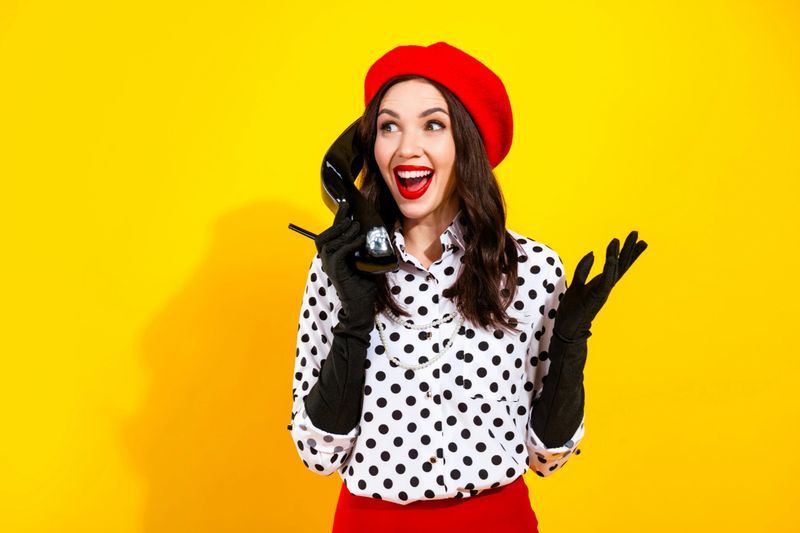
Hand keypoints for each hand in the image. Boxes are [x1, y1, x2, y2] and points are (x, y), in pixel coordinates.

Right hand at [314, 202, 377, 327]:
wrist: (362, 305)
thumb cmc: (364, 284)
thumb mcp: (364, 260)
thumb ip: (362, 246)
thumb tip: (372, 229)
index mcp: (332, 256)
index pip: (330, 233)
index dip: (337, 218)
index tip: (346, 205)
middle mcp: (327, 260)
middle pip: (323, 236)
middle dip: (336, 223)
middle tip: (350, 215)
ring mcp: (330, 266)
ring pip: (330, 243)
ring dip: (344, 232)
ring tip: (356, 226)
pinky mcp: (336, 272)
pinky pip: (338, 253)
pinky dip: (349, 244)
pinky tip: (359, 239)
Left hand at [553, 230, 647, 340]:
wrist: (568, 329)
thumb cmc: (573, 309)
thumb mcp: (577, 284)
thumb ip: (584, 269)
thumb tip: (592, 253)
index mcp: (601, 282)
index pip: (616, 264)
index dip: (625, 252)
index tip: (636, 240)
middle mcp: (606, 286)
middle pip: (621, 264)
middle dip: (629, 248)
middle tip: (636, 233)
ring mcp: (603, 291)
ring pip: (616, 269)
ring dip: (621, 253)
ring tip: (628, 238)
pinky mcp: (598, 296)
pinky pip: (606, 279)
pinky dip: (609, 267)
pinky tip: (612, 255)